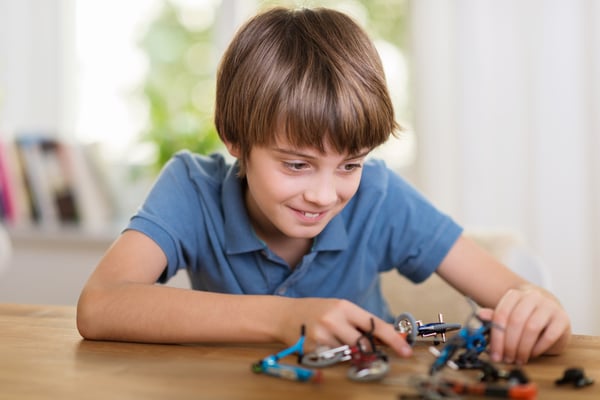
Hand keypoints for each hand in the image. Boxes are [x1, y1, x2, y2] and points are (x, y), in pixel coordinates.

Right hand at [278, 298, 412, 356]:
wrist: (284, 315)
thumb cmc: (315, 311)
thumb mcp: (339, 309)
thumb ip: (361, 322)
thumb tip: (387, 336)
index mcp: (344, 307)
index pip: (375, 325)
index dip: (393, 340)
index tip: (405, 351)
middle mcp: (334, 320)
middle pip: (364, 344)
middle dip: (370, 351)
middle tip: (370, 351)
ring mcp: (322, 336)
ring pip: (349, 354)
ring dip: (350, 353)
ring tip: (337, 341)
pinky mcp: (313, 350)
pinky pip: (335, 360)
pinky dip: (336, 357)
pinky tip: (326, 346)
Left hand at [486, 285, 570, 363]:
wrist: (551, 316)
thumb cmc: (527, 319)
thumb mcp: (509, 318)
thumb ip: (496, 318)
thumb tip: (480, 315)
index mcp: (515, 295)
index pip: (501, 314)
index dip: (496, 337)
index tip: (495, 354)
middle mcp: (533, 297)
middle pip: (515, 321)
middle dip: (509, 344)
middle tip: (507, 358)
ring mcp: (549, 306)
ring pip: (531, 327)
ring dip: (523, 348)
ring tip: (519, 359)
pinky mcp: (562, 318)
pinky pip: (549, 335)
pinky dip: (539, 348)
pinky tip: (533, 354)